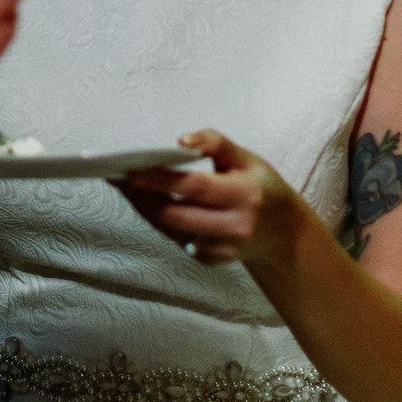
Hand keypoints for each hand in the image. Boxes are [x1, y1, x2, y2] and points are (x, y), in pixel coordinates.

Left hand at [114, 130, 303, 266]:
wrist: (284, 232)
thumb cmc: (260, 185)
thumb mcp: (246, 158)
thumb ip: (214, 143)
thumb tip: (180, 141)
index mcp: (244, 195)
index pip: (194, 186)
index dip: (160, 178)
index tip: (130, 168)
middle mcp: (235, 226)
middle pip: (175, 214)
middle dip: (142, 196)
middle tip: (118, 177)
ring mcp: (223, 248)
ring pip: (171, 229)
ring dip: (145, 208)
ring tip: (127, 187)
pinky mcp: (213, 259)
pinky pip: (178, 240)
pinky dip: (162, 222)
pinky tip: (151, 205)